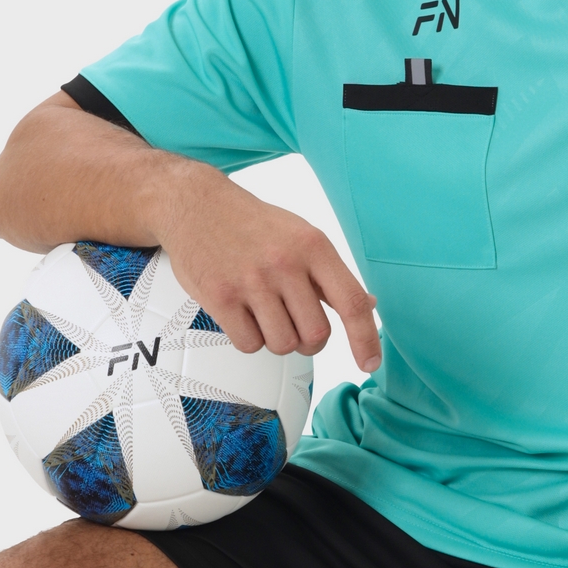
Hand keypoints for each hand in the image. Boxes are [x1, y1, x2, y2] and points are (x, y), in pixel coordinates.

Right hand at [158, 166, 381, 371]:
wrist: (197, 205)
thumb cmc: (254, 225)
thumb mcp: (301, 236)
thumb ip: (331, 275)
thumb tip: (369, 306)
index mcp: (314, 246)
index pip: (352, 302)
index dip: (365, 339)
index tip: (370, 363)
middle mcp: (286, 263)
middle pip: (316, 334)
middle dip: (310, 341)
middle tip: (296, 323)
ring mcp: (252, 281)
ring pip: (283, 345)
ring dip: (277, 339)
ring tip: (265, 313)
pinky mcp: (220, 297)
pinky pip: (249, 344)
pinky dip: (249, 338)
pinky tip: (243, 314)